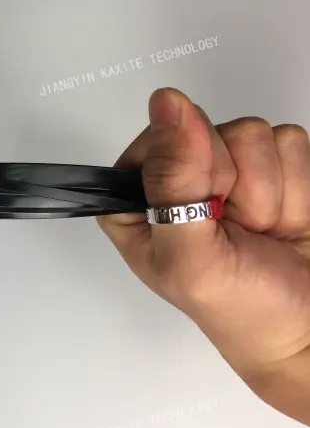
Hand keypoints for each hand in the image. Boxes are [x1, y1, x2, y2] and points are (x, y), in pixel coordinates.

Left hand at [97, 87, 309, 426]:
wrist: (307, 326)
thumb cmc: (241, 307)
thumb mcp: (190, 254)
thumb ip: (174, 181)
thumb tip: (166, 101)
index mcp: (135, 200)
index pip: (153, 140)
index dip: (188, 169)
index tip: (206, 210)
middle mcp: (175, 178)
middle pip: (205, 128)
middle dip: (235, 184)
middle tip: (237, 230)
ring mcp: (227, 168)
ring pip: (253, 132)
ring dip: (269, 191)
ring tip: (261, 232)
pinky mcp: (274, 166)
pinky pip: (292, 142)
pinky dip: (298, 187)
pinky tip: (284, 222)